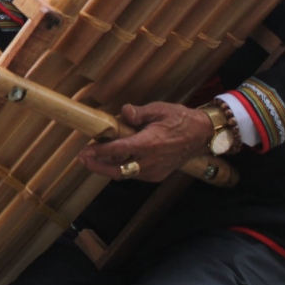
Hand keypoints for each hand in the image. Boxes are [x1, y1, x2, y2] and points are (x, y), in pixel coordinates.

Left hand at [78, 102, 214, 181]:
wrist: (201, 135)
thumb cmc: (179, 119)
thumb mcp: (159, 109)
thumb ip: (139, 113)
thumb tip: (124, 112)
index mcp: (150, 144)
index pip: (119, 151)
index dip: (100, 152)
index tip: (85, 152)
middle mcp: (151, 161)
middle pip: (118, 170)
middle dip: (98, 167)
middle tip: (83, 159)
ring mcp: (155, 171)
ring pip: (125, 174)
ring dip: (108, 168)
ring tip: (93, 158)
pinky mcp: (157, 175)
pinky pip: (134, 175)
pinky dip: (121, 169)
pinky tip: (112, 160)